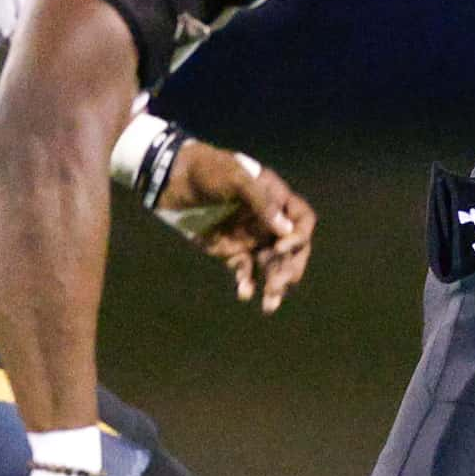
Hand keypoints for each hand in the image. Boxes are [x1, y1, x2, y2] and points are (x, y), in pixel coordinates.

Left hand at [163, 142, 317, 312]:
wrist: (172, 179)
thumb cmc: (207, 170)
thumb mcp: (235, 178)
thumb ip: (261, 202)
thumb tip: (286, 230)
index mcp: (276, 198)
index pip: (302, 220)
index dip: (299, 236)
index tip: (281, 247)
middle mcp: (268, 220)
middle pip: (292, 249)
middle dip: (289, 269)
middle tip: (277, 286)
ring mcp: (251, 237)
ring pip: (272, 265)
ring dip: (274, 284)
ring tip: (269, 305)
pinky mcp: (231, 251)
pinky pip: (246, 271)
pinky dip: (247, 283)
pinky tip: (243, 293)